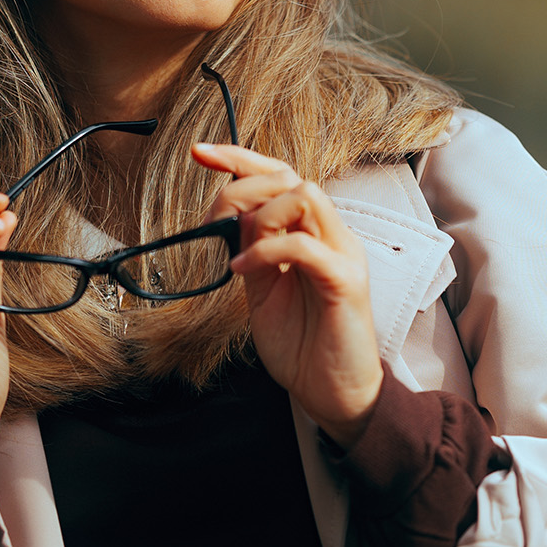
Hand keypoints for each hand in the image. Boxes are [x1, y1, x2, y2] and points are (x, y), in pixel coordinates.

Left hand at [193, 143, 381, 445]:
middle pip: (291, 176)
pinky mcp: (346, 281)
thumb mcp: (264, 290)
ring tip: (239, 252)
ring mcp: (343, 255)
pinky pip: (304, 245)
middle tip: (212, 217)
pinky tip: (243, 270)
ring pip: (305, 196)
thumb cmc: (303, 345)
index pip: (282, 178)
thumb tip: (230, 218)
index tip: (201, 153)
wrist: (333, 393)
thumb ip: (254, 251)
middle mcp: (333, 236)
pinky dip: (266, 251)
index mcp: (314, 234)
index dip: (241, 159)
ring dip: (261, 215)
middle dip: (242, 183)